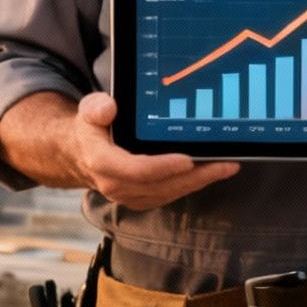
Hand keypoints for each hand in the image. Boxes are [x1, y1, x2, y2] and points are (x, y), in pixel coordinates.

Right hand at [68, 92, 238, 209]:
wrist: (80, 156)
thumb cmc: (90, 130)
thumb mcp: (88, 112)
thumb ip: (96, 108)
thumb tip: (109, 108)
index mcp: (103, 163)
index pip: (137, 170)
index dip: (164, 167)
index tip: (188, 159)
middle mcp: (116, 186)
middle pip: (162, 186)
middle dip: (196, 176)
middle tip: (225, 164)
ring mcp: (130, 196)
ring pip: (169, 193)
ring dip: (199, 182)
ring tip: (226, 167)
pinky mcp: (141, 199)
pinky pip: (169, 195)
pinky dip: (190, 185)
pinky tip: (210, 173)